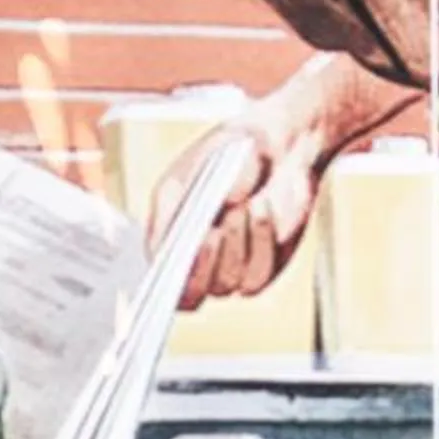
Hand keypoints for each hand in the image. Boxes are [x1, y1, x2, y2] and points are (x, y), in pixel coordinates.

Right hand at [151, 101, 326, 310]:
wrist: (278, 146)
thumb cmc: (233, 151)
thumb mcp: (200, 162)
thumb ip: (191, 194)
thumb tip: (197, 227)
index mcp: (168, 237)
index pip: (159, 278)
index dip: (167, 279)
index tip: (179, 256)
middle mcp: (195, 260)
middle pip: (190, 293)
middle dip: (203, 263)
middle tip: (213, 233)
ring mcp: (228, 268)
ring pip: (226, 283)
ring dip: (235, 245)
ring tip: (243, 207)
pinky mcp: (261, 270)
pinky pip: (258, 276)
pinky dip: (261, 243)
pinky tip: (262, 212)